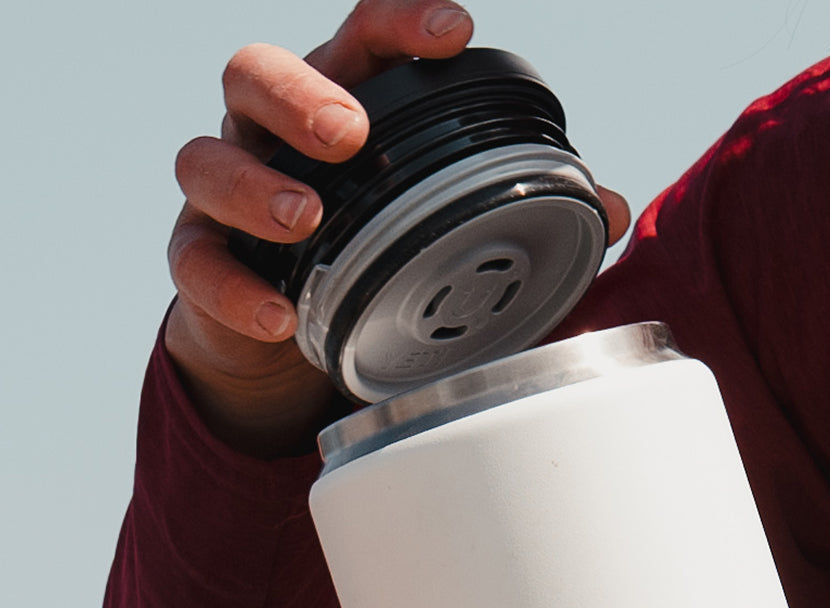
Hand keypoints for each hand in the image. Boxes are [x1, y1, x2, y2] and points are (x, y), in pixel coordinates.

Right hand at [166, 0, 629, 455]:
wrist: (293, 337)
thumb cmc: (372, 257)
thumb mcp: (446, 228)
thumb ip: (521, 213)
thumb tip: (615, 209)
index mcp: (342, 109)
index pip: (361, 40)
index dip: (398, 23)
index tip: (453, 31)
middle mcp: (273, 137)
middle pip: (256, 71)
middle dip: (301, 92)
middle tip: (350, 133)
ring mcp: (228, 197)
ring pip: (204, 156)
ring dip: (253, 182)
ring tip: (304, 217)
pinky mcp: (203, 263)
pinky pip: (197, 264)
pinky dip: (234, 289)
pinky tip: (279, 316)